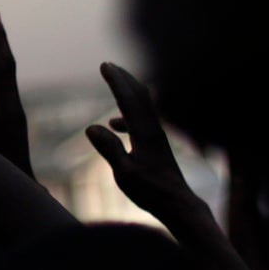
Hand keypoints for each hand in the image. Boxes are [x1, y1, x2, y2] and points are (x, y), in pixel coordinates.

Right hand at [85, 62, 208, 230]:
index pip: (128, 100)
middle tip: (109, 65)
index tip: (104, 65)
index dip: (116, 81)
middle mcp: (153, 130)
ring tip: (114, 85)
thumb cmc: (152, 191)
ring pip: (143, 107)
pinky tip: (115, 124)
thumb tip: (90, 127)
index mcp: (145, 133)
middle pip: (139, 96)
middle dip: (124, 78)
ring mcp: (157, 137)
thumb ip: (109, 149)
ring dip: (127, 93)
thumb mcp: (124, 172)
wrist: (178, 205)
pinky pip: (141, 120)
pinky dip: (127, 114)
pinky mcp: (157, 146)